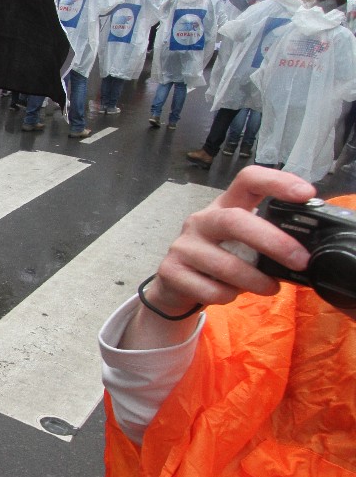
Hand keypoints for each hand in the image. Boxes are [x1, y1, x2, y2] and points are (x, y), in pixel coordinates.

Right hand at [120, 166, 314, 348]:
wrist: (176, 285)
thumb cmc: (220, 262)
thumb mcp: (243, 245)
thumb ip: (268, 243)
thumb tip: (304, 254)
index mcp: (224, 207)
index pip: (247, 180)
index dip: (276, 182)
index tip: (306, 193)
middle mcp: (201, 220)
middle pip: (235, 220)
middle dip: (273, 241)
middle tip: (299, 260)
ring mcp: (183, 245)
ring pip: (225, 264)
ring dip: (255, 281)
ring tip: (270, 289)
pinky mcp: (171, 271)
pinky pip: (209, 288)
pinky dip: (228, 296)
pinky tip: (230, 294)